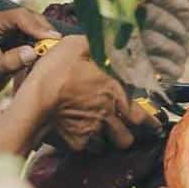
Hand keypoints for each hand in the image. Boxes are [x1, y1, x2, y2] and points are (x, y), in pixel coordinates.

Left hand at [0, 8, 60, 100]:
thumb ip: (10, 61)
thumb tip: (33, 52)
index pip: (18, 17)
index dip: (36, 26)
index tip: (50, 38)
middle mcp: (0, 23)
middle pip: (29, 18)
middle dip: (44, 30)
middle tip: (57, 43)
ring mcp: (9, 31)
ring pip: (33, 26)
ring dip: (44, 37)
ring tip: (54, 48)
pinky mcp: (15, 40)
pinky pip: (32, 37)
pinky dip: (41, 44)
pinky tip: (47, 52)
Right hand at [22, 36, 160, 151]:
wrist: (34, 98)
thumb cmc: (57, 70)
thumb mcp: (78, 46)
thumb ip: (96, 44)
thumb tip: (108, 38)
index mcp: (115, 92)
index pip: (143, 115)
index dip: (150, 123)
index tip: (154, 126)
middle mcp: (108, 114)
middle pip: (127, 138)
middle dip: (127, 137)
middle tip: (125, 132)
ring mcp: (92, 130)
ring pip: (108, 145)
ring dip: (107, 142)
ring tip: (104, 136)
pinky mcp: (75, 141)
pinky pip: (87, 149)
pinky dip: (86, 145)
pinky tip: (83, 138)